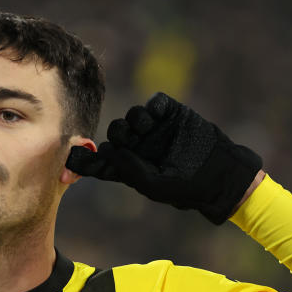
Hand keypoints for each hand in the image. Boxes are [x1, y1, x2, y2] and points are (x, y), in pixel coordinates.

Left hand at [66, 92, 261, 223]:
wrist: (220, 174)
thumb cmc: (187, 188)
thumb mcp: (155, 185)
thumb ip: (129, 170)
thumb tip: (108, 150)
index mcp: (130, 167)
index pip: (102, 162)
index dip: (85, 160)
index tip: (71, 158)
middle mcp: (139, 147)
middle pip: (115, 135)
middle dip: (117, 135)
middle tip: (127, 139)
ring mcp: (155, 130)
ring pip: (131, 117)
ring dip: (133, 121)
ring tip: (145, 129)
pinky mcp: (171, 114)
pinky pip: (154, 103)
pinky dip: (151, 107)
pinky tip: (156, 118)